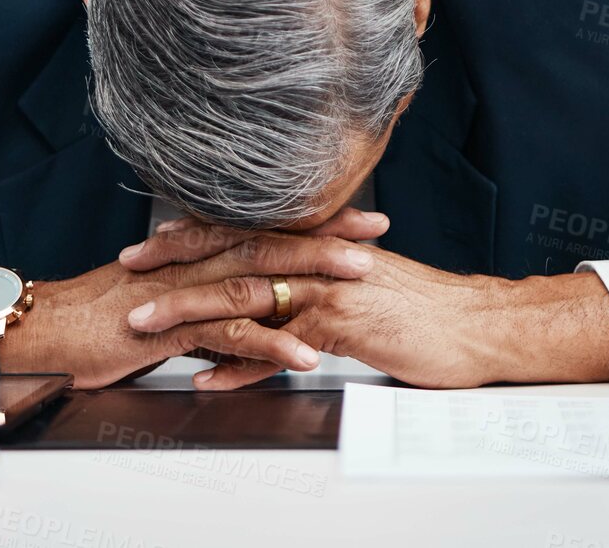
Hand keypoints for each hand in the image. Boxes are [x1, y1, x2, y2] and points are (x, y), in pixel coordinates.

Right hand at [0, 209, 387, 387]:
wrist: (42, 332)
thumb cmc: (96, 318)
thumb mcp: (160, 299)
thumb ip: (200, 293)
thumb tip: (237, 298)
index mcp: (192, 252)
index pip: (261, 229)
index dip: (312, 222)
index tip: (359, 217)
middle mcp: (191, 262)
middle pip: (269, 241)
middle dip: (327, 235)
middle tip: (377, 231)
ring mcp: (181, 292)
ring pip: (256, 278)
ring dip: (311, 278)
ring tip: (359, 279)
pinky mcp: (167, 327)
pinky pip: (227, 333)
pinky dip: (269, 342)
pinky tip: (305, 352)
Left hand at [124, 217, 608, 389]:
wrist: (481, 325)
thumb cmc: (426, 309)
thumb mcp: (365, 285)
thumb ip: (323, 281)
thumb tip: (288, 291)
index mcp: (321, 243)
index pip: (246, 230)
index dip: (196, 234)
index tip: (151, 242)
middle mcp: (319, 257)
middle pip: (232, 253)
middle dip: (175, 263)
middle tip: (128, 271)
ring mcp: (330, 288)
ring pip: (246, 294)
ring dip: (190, 312)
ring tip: (145, 326)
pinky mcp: (346, 325)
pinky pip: (281, 344)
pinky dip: (241, 364)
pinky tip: (207, 378)